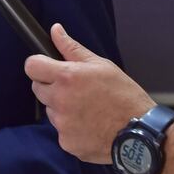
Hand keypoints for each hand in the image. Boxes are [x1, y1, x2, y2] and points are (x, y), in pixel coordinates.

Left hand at [25, 23, 154, 162]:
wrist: (141, 133)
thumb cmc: (123, 95)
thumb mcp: (100, 64)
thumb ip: (71, 47)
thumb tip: (55, 30)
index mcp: (66, 77)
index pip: (31, 66)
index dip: (39, 65)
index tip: (47, 68)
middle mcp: (60, 101)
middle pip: (38, 89)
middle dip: (51, 87)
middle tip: (74, 89)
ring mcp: (62, 124)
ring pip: (50, 111)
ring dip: (61, 108)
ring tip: (87, 108)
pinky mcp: (68, 144)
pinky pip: (61, 131)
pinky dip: (71, 128)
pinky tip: (90, 125)